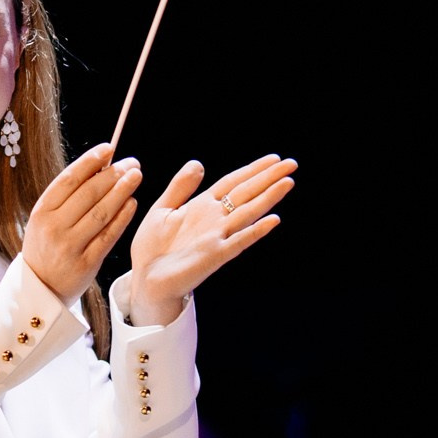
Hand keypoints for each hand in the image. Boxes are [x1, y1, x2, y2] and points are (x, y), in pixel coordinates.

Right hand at [22, 144, 143, 301]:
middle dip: (112, 174)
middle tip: (131, 162)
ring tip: (136, 176)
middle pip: (88, 194)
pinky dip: (122, 218)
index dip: (90, 162)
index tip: (108, 148)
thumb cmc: (47, 246)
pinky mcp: (86, 263)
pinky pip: (108, 236)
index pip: (69, 180)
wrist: (39, 288)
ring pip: (101, 213)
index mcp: (41, 212)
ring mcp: (70, 247)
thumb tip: (98, 166)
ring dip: (121, 191)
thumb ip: (67, 196)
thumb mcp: (46, 219)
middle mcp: (54, 228)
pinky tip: (132, 203)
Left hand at [126, 154, 296, 324]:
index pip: (233, 183)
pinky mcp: (214, 255)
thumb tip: (198, 163)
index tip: (274, 158)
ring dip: (268, 197)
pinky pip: (239, 241)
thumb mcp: (162, 209)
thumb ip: (180, 187)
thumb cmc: (152, 247)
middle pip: (246, 193)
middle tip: (291, 164)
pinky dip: (255, 231)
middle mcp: (214, 219)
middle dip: (268, 178)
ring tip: (288, 183)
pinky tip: (273, 220)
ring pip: (248, 212)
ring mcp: (217, 237)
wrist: (145, 279)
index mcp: (202, 207)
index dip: (253, 170)